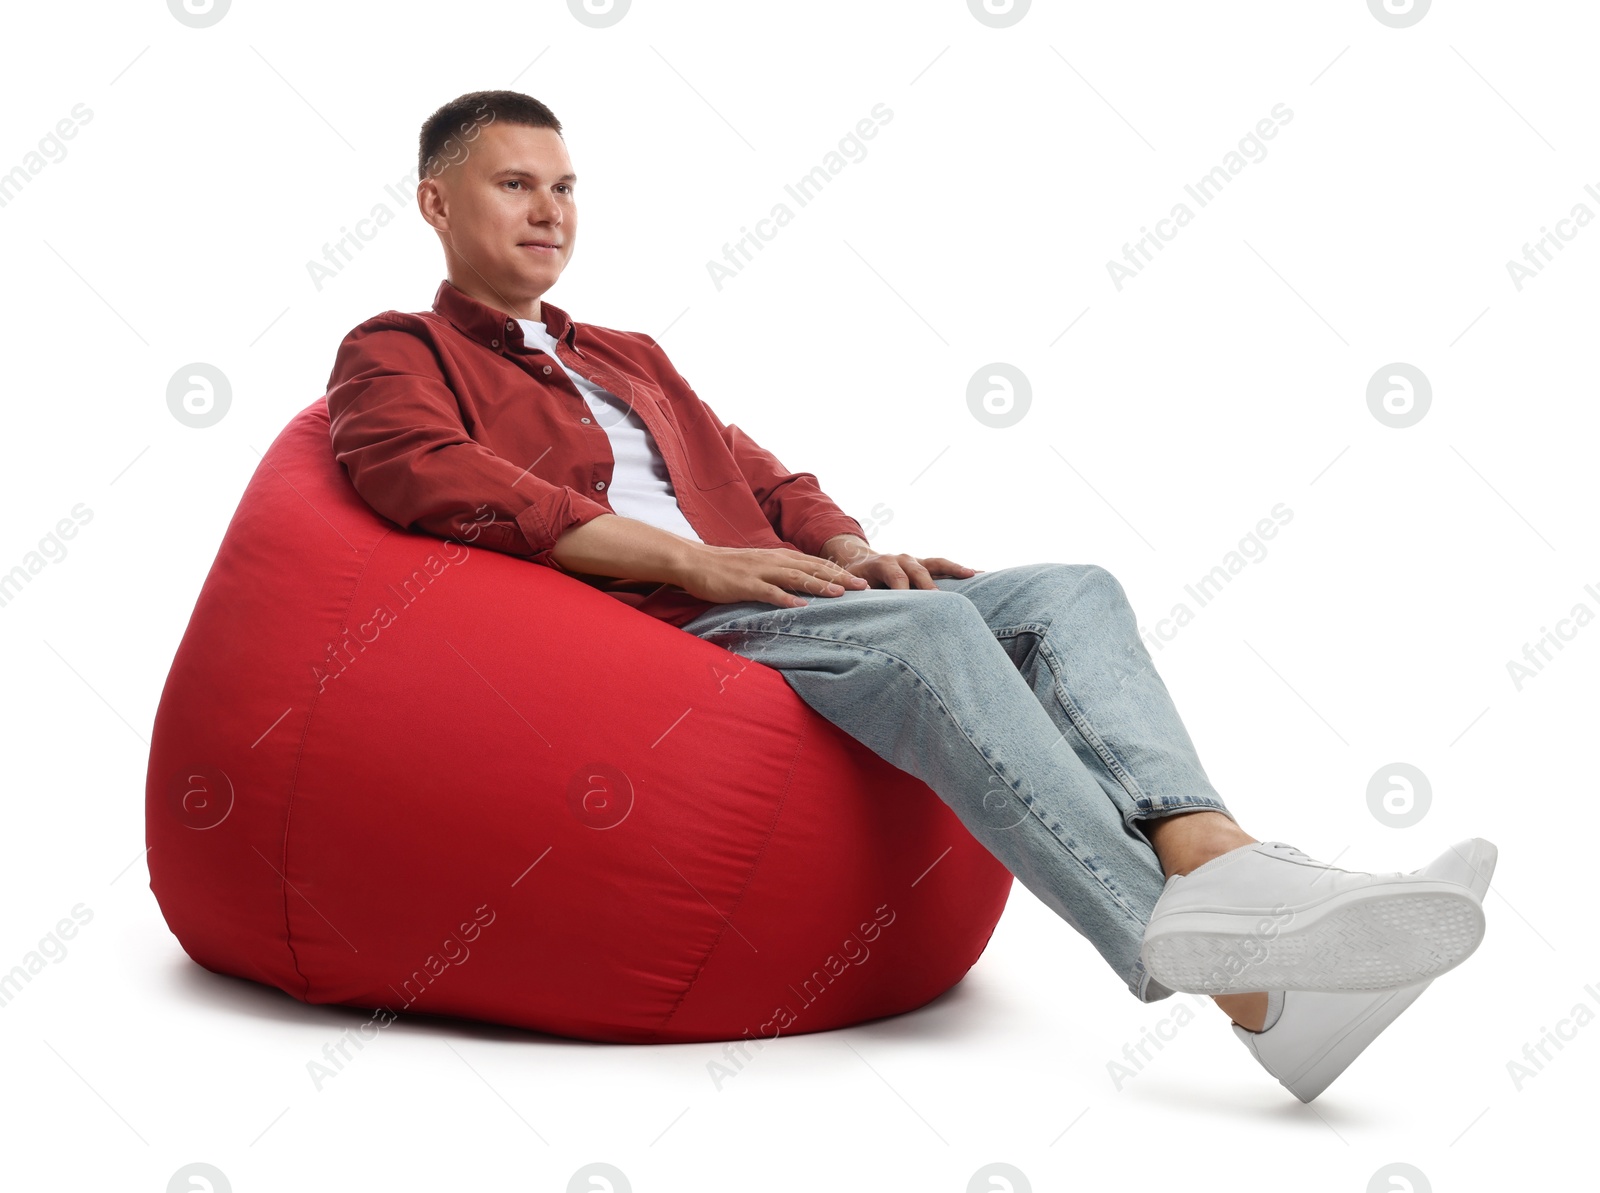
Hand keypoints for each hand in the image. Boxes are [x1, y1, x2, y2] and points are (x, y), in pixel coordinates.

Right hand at [674, 543, 869, 607]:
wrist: (695, 562)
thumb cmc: (727, 567)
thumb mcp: (759, 566)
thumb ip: (779, 574)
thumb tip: (800, 587)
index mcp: (779, 557)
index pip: (816, 563)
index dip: (839, 571)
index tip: (861, 580)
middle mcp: (774, 561)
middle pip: (813, 568)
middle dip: (839, 577)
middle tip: (863, 586)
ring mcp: (760, 572)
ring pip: (796, 578)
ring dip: (819, 586)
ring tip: (840, 594)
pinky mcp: (745, 585)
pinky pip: (768, 592)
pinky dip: (785, 599)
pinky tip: (800, 607)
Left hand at [840, 550, 980, 589]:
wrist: (860, 563)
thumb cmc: (857, 581)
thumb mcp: (854, 587)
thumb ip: (861, 594)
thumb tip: (867, 600)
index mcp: (883, 563)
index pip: (897, 577)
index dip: (903, 591)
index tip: (909, 608)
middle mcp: (902, 558)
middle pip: (918, 571)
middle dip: (928, 586)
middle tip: (939, 601)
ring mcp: (915, 561)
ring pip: (936, 564)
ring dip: (954, 569)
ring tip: (971, 575)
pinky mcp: (925, 565)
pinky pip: (944, 566)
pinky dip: (959, 569)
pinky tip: (977, 573)